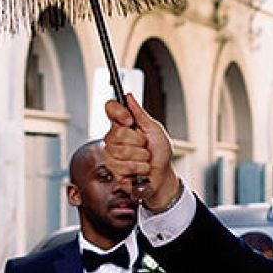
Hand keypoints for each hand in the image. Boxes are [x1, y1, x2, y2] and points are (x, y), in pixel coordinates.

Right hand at [104, 95, 176, 210]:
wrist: (162, 175)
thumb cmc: (159, 153)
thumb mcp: (154, 130)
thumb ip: (140, 114)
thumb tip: (129, 97)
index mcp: (124, 124)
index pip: (110, 108)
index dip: (118, 112)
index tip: (130, 120)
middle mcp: (114, 137)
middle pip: (118, 133)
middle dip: (139, 142)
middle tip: (145, 147)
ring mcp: (111, 153)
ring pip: (122, 151)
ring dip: (141, 157)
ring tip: (144, 159)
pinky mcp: (113, 169)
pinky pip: (123, 166)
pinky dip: (139, 168)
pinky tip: (140, 169)